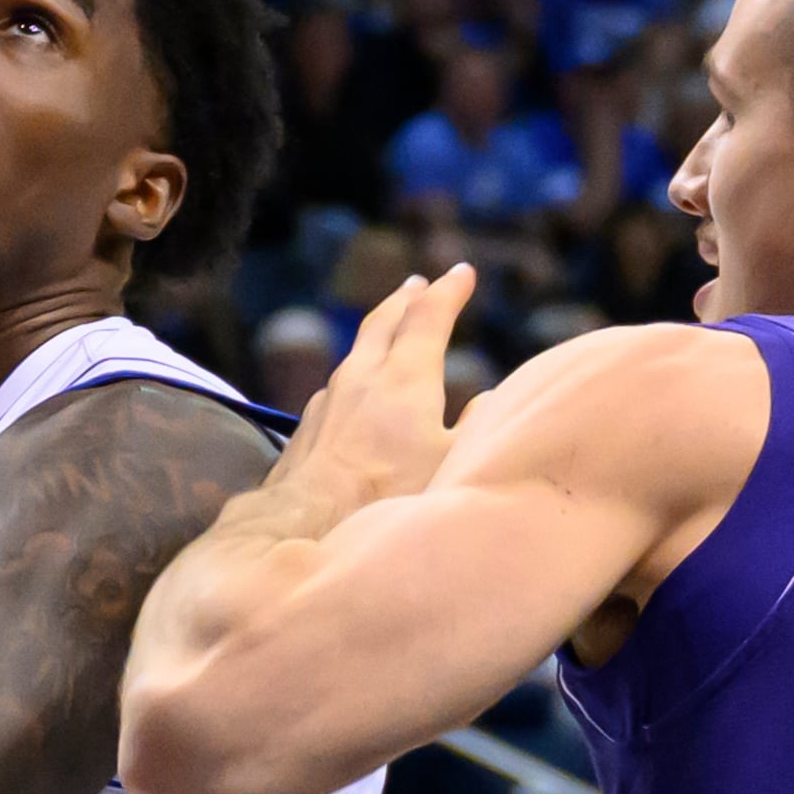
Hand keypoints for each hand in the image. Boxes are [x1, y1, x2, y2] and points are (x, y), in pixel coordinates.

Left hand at [280, 267, 478, 514]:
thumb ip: (474, 425)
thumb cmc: (386, 495)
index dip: (448, 292)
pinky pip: (339, 385)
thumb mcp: (449, 462)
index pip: (429, 316)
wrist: (305, 520)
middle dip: (407, 298)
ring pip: (358, 350)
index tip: (462, 274)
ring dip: (379, 331)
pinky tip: (358, 389)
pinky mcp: (310, 424)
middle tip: (419, 285)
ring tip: (390, 328)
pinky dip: (358, 373)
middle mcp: (363, 375)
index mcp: (406, 377)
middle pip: (385, 320)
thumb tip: (487, 399)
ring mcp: (330, 398)